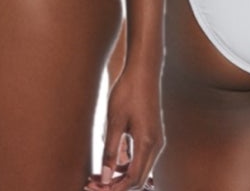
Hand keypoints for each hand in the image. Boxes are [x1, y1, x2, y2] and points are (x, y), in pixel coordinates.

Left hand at [85, 61, 163, 190]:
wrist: (143, 70)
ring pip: (140, 169)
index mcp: (147, 143)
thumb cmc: (128, 92)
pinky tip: (110, 161)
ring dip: (121, 176)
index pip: (133, 179)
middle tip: (94, 184)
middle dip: (116, 186)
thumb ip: (110, 151)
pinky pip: (141, 158)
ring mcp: (156, 139)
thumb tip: (105, 178)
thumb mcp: (114, 121)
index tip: (95, 188)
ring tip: (98, 175)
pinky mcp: (152, 134)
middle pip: (138, 178)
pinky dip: (127, 164)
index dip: (114, 189)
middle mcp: (156, 145)